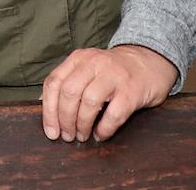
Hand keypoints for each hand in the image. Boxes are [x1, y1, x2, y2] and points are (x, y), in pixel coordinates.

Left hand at [40, 44, 176, 142]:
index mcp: (79, 58)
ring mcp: (115, 76)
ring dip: (82, 124)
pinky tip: (101, 135)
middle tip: (67, 136)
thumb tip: (45, 106)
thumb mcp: (87, 68)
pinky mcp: (132, 91)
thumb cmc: (113, 71)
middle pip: (69, 93)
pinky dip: (104, 129)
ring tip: (82, 136)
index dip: (49, 110)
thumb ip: (68, 82)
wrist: (150, 62)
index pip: (54, 82)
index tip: (51, 131)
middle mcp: (95, 63)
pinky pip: (114, 114)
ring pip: (89, 102)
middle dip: (64, 119)